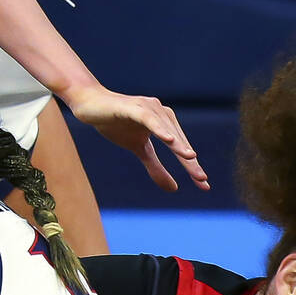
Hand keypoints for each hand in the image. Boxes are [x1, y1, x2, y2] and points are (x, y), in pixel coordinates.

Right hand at [62, 84, 208, 191]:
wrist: (91, 105)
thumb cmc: (116, 124)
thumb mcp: (138, 150)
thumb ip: (156, 168)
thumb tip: (175, 189)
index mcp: (164, 124)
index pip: (181, 149)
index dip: (192, 167)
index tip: (204, 186)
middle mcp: (161, 113)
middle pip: (178, 140)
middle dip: (190, 160)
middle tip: (202, 178)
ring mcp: (148, 108)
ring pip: (167, 129)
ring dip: (179, 144)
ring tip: (191, 158)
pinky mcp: (134, 107)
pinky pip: (149, 119)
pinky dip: (159, 128)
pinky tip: (169, 139)